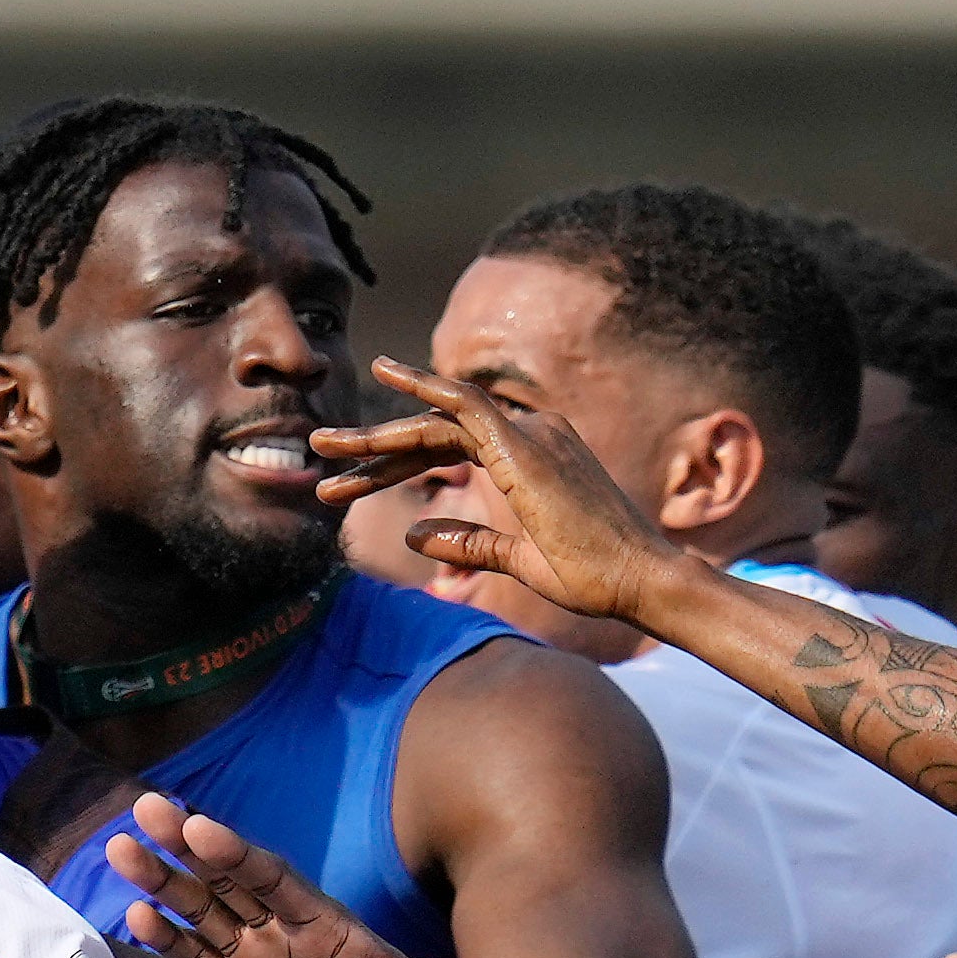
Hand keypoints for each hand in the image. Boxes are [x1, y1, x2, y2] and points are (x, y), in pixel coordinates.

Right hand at [105, 793, 473, 957]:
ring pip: (199, 912)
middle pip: (225, 879)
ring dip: (161, 883)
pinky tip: (137, 916)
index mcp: (326, 920)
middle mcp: (282, 929)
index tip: (200, 829)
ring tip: (120, 851)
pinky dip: (165, 940)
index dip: (236, 854)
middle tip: (143, 809)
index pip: (273, 878)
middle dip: (184, 847)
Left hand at [314, 355, 703, 631]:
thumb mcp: (517, 561)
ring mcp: (530, 435)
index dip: (391, 465)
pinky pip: (465, 407)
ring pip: (436, 422)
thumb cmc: (591, 576)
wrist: (639, 580)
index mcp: (529, 456)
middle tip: (317, 451)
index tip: (346, 483)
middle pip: (433, 432)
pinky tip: (385, 377)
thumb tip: (413, 535)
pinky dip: (424, 390)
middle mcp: (530, 434)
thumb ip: (469, 544)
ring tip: (323, 445)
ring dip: (377, 434)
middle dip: (371, 446)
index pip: (445, 448)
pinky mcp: (526, 447)